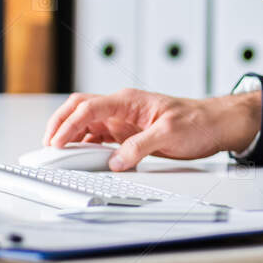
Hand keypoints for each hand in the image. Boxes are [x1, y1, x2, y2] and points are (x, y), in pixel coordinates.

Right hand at [41, 88, 262, 170]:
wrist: (214, 125)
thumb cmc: (197, 122)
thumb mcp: (170, 134)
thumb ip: (140, 147)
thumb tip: (116, 161)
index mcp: (128, 102)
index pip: (89, 108)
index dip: (69, 125)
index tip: (57, 142)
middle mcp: (121, 109)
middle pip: (79, 109)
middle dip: (59, 124)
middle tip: (47, 145)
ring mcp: (122, 121)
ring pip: (85, 124)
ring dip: (70, 137)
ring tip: (58, 154)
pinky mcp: (126, 134)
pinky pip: (98, 137)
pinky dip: (85, 146)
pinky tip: (80, 158)